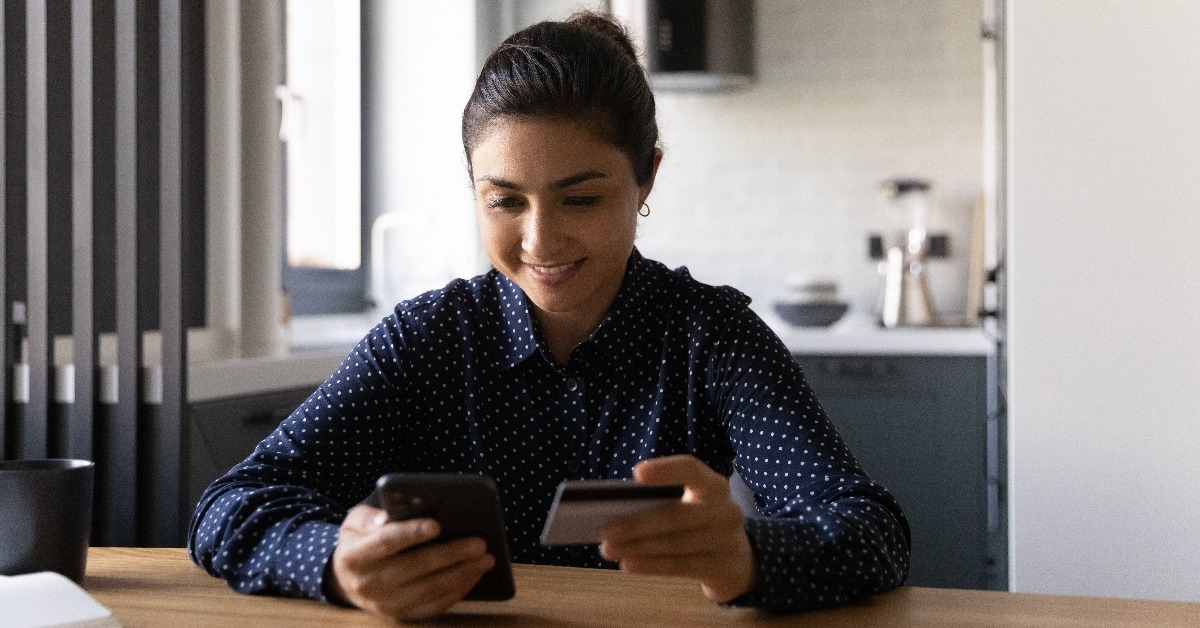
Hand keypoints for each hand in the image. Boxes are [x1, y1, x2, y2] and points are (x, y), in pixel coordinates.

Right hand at [326, 505, 494, 621]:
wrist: (347, 580)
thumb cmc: (361, 540)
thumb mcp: (355, 522)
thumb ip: (371, 517)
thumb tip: (389, 517)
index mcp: (354, 556)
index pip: (385, 543)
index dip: (410, 533)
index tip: (437, 524)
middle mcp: (368, 584)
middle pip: (414, 567)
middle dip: (450, 554)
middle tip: (479, 543)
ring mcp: (385, 604)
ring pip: (428, 590)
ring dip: (461, 574)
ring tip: (485, 559)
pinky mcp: (400, 615)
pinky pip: (433, 606)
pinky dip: (457, 591)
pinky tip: (474, 575)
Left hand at [598, 455, 756, 602]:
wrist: (736, 559)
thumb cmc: (698, 523)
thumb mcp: (689, 504)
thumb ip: (661, 501)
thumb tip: (615, 508)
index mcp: (713, 484)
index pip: (691, 470)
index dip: (666, 470)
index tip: (636, 473)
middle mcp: (724, 510)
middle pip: (678, 515)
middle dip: (639, 523)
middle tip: (606, 530)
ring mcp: (726, 541)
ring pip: (676, 544)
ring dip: (638, 547)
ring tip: (608, 549)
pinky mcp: (721, 567)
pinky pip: (681, 566)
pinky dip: (651, 565)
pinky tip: (628, 564)